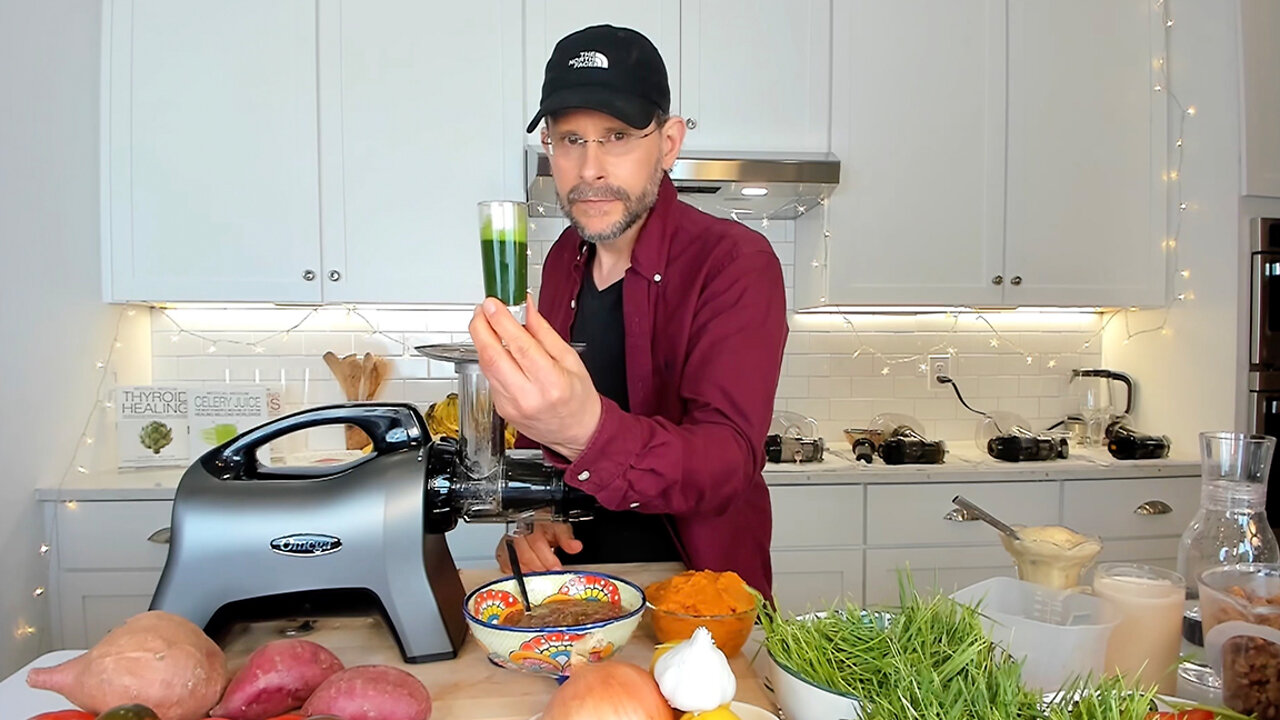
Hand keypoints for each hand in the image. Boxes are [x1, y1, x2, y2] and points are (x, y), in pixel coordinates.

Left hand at [469, 294, 601, 458]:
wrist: (577, 432)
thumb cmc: (578, 399)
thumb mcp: (570, 360)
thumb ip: (544, 332)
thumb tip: (526, 309)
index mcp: (551, 382)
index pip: (519, 346)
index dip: (501, 322)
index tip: (493, 305)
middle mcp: (528, 397)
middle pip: (492, 357)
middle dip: (481, 328)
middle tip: (482, 311)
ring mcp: (511, 405)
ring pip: (486, 367)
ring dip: (482, 342)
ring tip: (486, 325)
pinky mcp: (501, 409)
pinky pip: (489, 378)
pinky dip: (489, 359)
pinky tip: (495, 349)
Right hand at [496, 523, 583, 571]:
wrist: (533, 525)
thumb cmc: (546, 527)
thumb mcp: (560, 528)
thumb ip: (567, 538)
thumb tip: (575, 546)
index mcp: (532, 522)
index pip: (536, 541)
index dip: (547, 558)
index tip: (556, 568)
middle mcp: (517, 532)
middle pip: (524, 554)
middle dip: (539, 567)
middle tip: (549, 574)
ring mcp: (508, 542)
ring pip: (514, 562)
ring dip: (529, 571)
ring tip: (541, 575)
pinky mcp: (502, 553)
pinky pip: (506, 567)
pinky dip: (517, 573)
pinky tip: (528, 574)